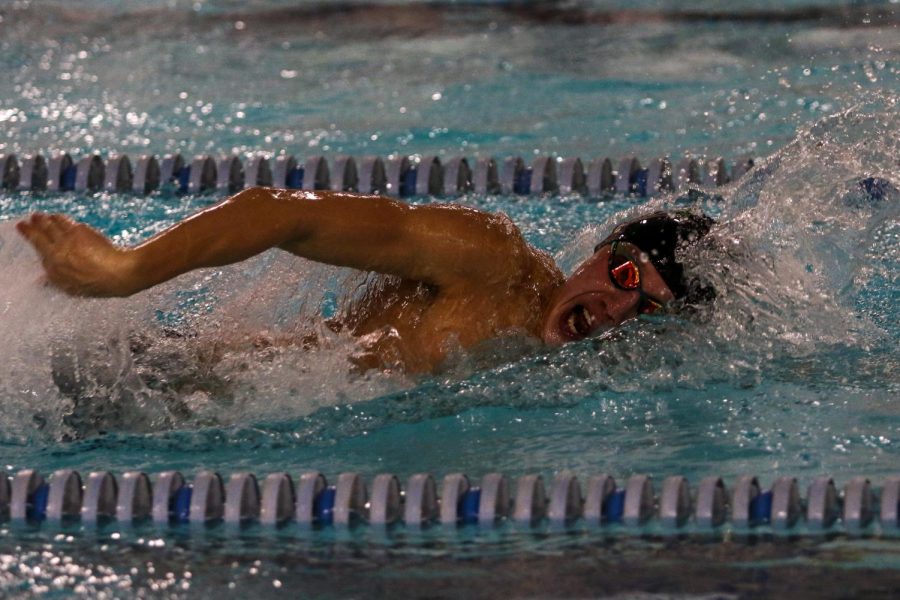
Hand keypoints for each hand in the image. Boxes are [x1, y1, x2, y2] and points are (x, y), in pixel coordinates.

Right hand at [16, 213, 135, 296]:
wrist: (120, 274)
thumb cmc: (102, 284)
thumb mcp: (75, 289)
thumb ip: (57, 282)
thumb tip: (40, 280)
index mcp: (55, 273)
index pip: (41, 256)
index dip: (37, 246)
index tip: (34, 241)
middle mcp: (55, 256)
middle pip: (38, 239)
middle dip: (30, 229)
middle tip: (26, 223)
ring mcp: (65, 243)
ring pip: (48, 227)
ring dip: (41, 220)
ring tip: (37, 216)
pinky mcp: (77, 232)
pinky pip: (62, 221)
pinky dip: (57, 218)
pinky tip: (56, 216)